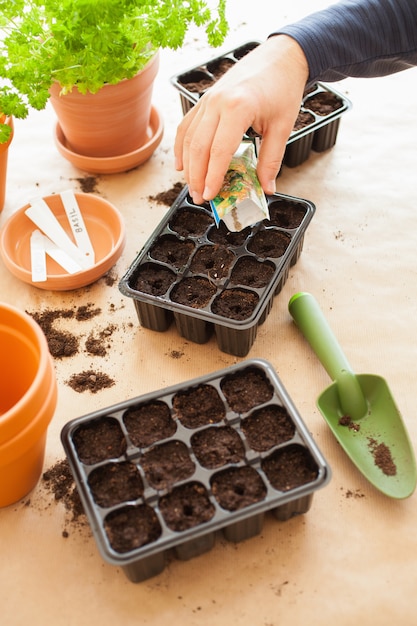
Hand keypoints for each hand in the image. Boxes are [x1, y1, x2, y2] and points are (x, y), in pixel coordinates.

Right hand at [174, 35, 308, 203]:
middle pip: (199, 147)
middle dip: (196, 176)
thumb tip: (267, 188)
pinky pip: (187, 125)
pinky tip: (182, 164)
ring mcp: (208, 99)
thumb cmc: (283, 89)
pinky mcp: (205, 99)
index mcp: (238, 108)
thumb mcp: (282, 126)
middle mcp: (217, 102)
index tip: (211, 195)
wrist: (280, 56)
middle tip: (200, 198)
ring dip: (188, 166)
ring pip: (189, 137)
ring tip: (193, 187)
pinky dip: (182, 147)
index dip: (212, 176)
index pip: (219, 150)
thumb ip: (272, 159)